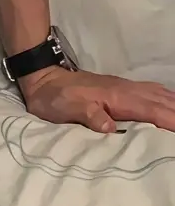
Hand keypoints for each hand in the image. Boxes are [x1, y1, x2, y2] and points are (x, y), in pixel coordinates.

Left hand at [20, 66, 174, 133]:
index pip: (149, 110)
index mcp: (116, 97)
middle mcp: (124, 90)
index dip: (169, 120)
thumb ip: (88, 115)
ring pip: (157, 95)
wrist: (43, 78)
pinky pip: (150, 93)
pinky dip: (164, 98)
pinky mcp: (119, 89)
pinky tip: (169, 104)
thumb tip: (109, 127)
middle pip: (159, 101)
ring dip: (173, 105)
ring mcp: (123, 88)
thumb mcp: (66, 108)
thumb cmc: (55, 98)